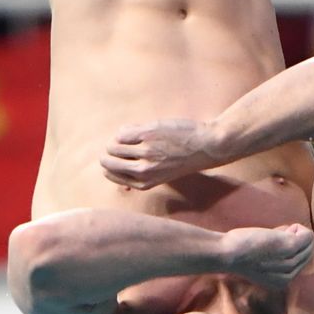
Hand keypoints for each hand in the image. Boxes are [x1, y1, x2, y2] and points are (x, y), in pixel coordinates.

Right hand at [100, 118, 224, 189]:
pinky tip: (138, 129)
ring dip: (117, 139)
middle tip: (119, 145)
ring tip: (131, 136)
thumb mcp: (162, 176)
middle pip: (107, 161)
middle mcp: (142, 171)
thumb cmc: (185, 160)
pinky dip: (125, 130)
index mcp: (144, 183)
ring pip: (113, 145)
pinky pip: (122, 132)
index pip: (110, 175)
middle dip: (108, 152)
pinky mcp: (146, 134)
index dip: (110, 165)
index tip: (116, 157)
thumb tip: (120, 184)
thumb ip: (141, 178)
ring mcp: (144, 152)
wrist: (206, 146)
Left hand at [221, 223, 313, 288]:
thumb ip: (276, 257)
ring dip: (295, 233)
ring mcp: (290, 261)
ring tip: (277, 233)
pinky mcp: (289, 247)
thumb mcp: (260, 260)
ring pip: (309, 243)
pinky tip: (283, 229)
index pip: (300, 262)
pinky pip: (307, 235)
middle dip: (296, 240)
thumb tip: (291, 236)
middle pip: (307, 253)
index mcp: (282, 281)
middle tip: (277, 234)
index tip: (275, 241)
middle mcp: (289, 276)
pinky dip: (299, 228)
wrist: (227, 254)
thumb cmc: (239, 253)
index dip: (291, 247)